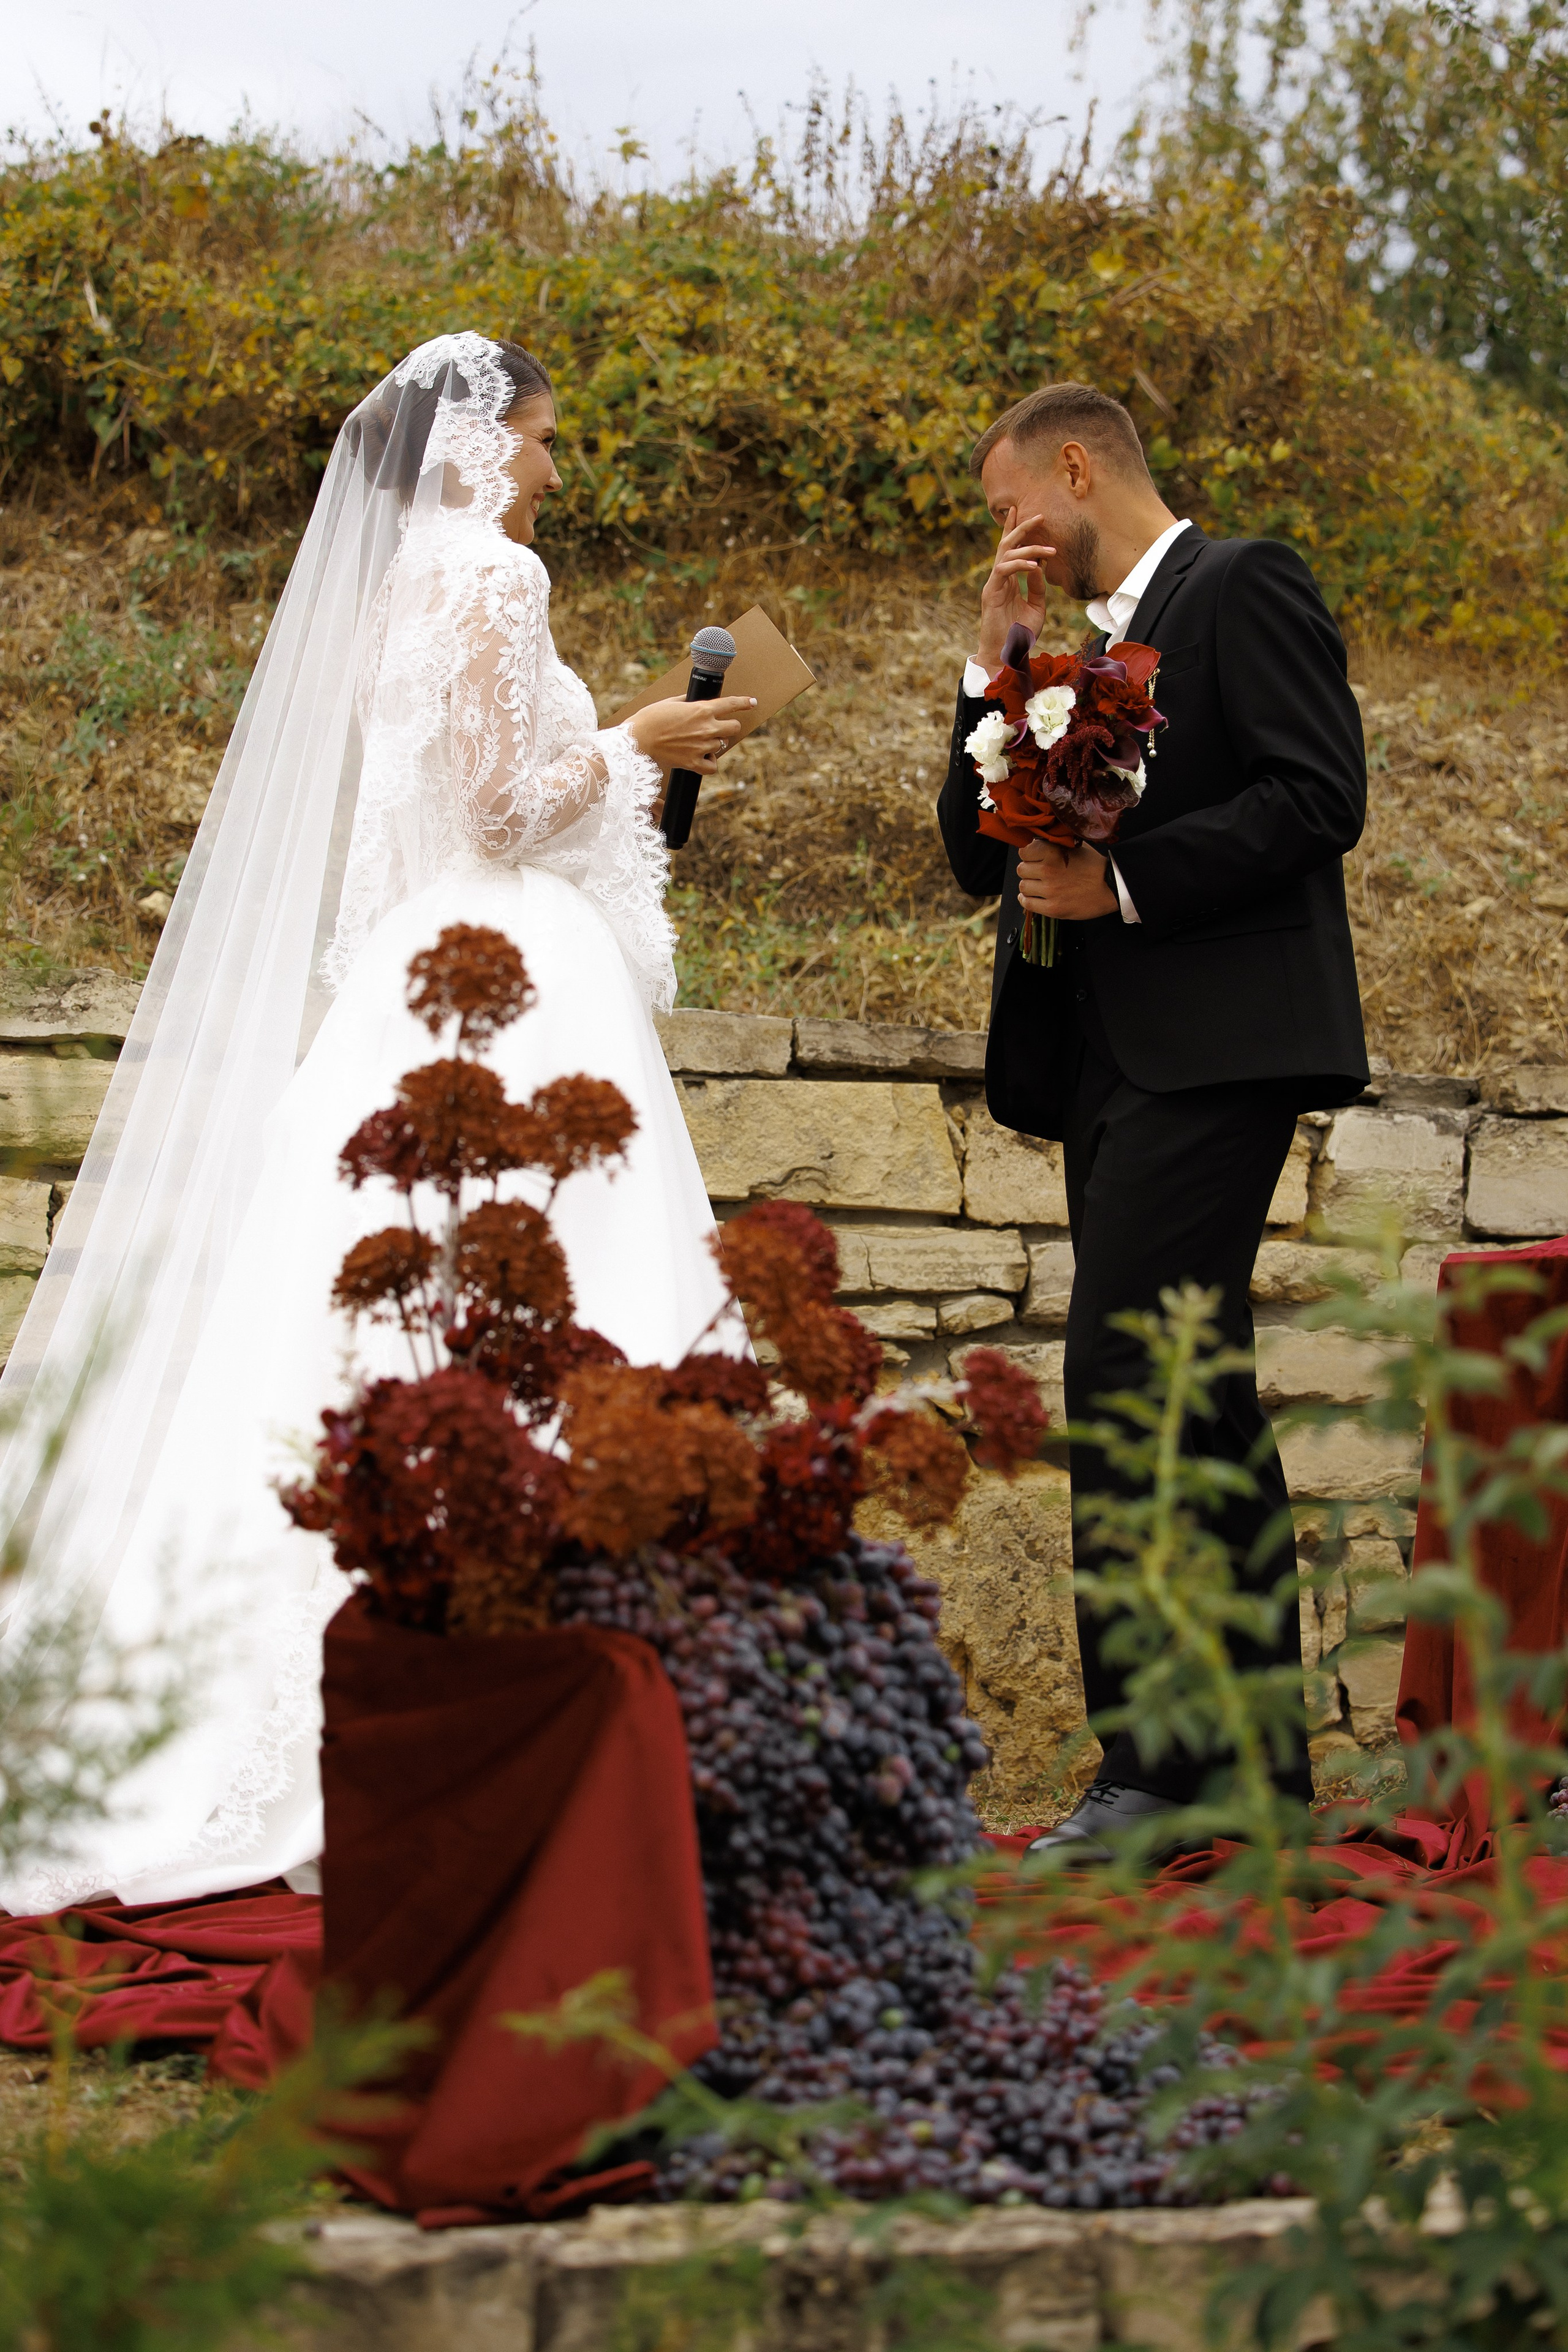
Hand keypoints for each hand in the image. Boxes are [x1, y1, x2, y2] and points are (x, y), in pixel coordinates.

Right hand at [626, 693, 756, 772]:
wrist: (637, 740)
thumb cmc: (650, 719)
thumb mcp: (670, 702)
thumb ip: (687, 701)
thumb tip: (694, 701)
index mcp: (701, 709)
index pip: (731, 704)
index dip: (744, 702)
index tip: (752, 702)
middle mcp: (706, 728)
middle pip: (733, 727)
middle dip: (728, 726)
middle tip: (717, 727)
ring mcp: (701, 746)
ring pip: (722, 745)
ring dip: (715, 742)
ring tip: (699, 742)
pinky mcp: (693, 763)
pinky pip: (713, 766)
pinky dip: (710, 762)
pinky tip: (702, 758)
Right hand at [976, 506, 1052, 672]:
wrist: (1007, 656)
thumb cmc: (1020, 635)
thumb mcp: (1036, 607)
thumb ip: (1038, 586)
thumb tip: (1041, 565)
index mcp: (1008, 581)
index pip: (1011, 550)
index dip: (1016, 530)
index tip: (1023, 512)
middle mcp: (999, 579)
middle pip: (1007, 544)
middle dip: (1022, 528)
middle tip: (1040, 515)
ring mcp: (994, 584)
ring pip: (1006, 553)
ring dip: (1028, 547)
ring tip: (1048, 549)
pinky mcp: (991, 592)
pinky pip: (1004, 569)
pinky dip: (1020, 565)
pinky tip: (1034, 565)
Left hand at [1017, 839, 1116, 920]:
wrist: (1111, 887)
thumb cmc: (1095, 866)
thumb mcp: (1075, 847)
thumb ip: (1055, 845)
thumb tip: (1038, 844)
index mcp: (1053, 853)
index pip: (1024, 852)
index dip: (1029, 854)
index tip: (1034, 857)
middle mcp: (1048, 871)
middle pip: (1022, 869)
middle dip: (1029, 870)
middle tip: (1037, 872)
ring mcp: (1049, 891)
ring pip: (1023, 886)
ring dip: (1029, 885)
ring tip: (1037, 885)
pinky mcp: (1053, 908)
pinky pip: (1028, 904)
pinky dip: (1026, 900)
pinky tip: (1032, 897)